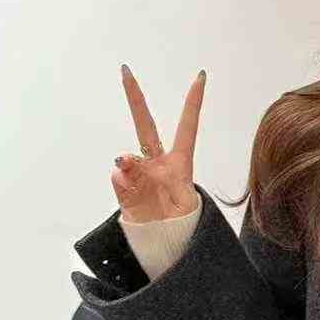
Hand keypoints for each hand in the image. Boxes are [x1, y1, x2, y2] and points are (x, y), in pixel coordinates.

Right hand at [112, 65, 205, 221]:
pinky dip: (124, 185)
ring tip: (137, 181)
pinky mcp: (124, 190)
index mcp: (180, 164)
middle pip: (145, 126)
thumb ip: (157, 182)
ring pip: (128, 159)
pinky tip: (132, 193)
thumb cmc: (182, 224)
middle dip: (135, 99)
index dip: (193, 103)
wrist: (166, 247)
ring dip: (132, 166)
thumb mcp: (182, 206)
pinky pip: (119, 180)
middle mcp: (157, 163)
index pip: (187, 128)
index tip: (200, 77)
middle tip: (125, 71)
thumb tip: (121, 164)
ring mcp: (139, 175)